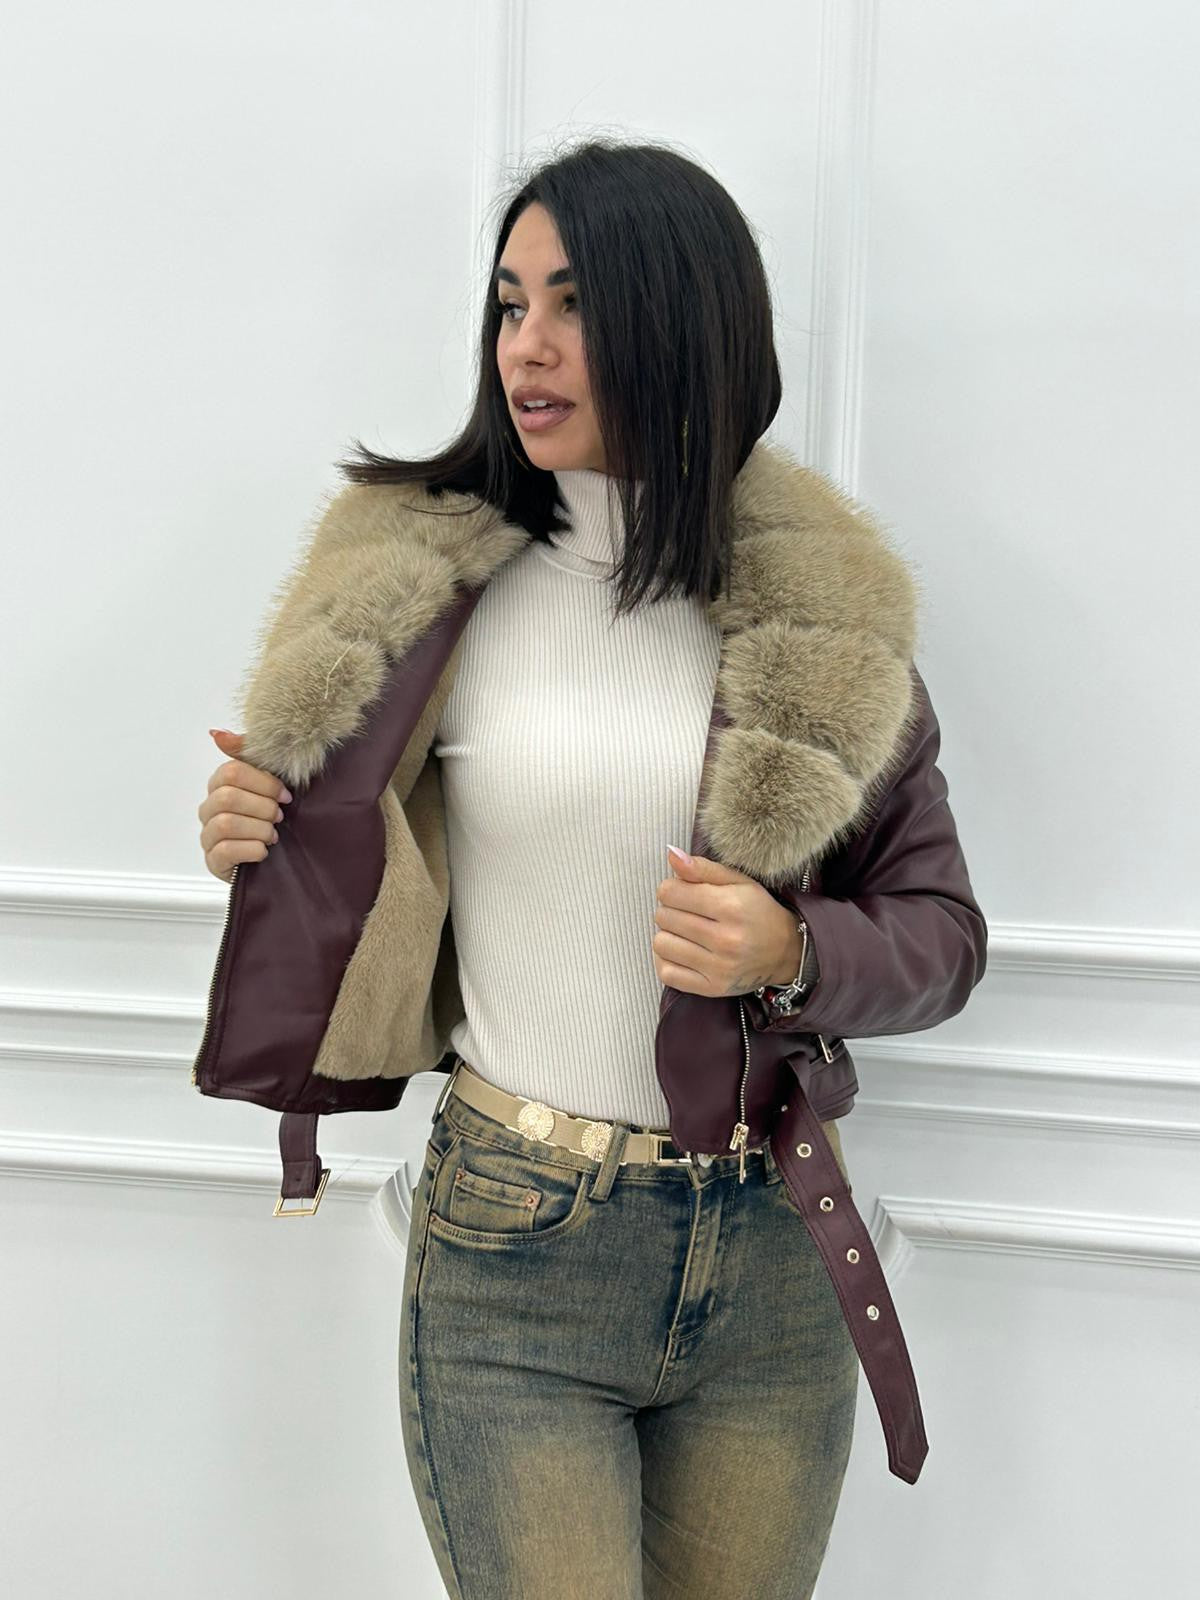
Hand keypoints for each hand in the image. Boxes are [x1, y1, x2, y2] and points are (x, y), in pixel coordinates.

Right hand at [197, 729, 292, 883]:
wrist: (279, 857)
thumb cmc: (271, 817)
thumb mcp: (269, 783)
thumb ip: (247, 755)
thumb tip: (217, 733)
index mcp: (220, 785)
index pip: (231, 772)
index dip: (262, 782)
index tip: (285, 794)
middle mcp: (209, 808)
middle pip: (228, 797)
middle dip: (262, 807)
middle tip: (279, 816)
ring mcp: (208, 835)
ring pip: (226, 823)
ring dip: (258, 829)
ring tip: (272, 835)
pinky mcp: (213, 861)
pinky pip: (225, 850)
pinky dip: (252, 849)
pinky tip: (263, 851)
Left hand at [651, 846, 802, 998]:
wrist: (786, 951)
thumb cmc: (758, 911)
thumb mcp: (738, 881)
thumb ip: (702, 868)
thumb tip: (670, 853)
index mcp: (730, 907)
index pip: (670, 893)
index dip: (671, 888)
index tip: (683, 892)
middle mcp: (724, 939)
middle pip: (664, 917)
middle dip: (670, 910)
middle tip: (688, 912)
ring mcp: (718, 967)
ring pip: (661, 944)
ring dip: (668, 935)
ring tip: (685, 932)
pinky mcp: (712, 988)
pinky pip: (667, 974)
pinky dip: (668, 961)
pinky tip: (682, 952)